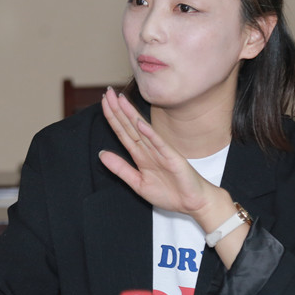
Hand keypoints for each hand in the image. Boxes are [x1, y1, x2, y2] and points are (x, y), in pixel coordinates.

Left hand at [98, 88, 221, 221]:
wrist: (193, 203)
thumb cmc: (169, 193)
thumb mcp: (138, 183)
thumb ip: (120, 169)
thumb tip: (101, 154)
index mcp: (140, 155)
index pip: (123, 132)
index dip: (112, 118)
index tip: (103, 103)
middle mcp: (149, 149)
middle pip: (130, 126)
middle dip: (118, 110)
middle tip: (107, 92)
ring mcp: (161, 152)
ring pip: (142, 131)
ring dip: (131, 115)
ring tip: (120, 100)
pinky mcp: (173, 158)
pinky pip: (159, 144)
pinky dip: (150, 134)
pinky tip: (139, 123)